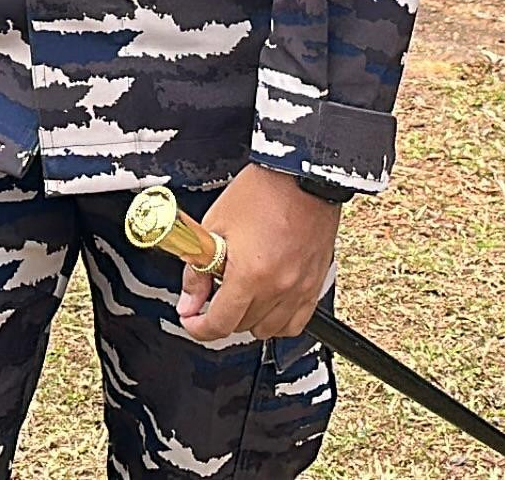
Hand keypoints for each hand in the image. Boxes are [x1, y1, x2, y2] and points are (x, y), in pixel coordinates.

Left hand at [176, 166, 340, 343]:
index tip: (191, 318)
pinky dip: (278, 320)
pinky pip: (296, 323)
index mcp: (250, 275)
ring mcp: (300, 289)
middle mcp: (279, 288)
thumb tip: (188, 302)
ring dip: (249, 319)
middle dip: (221, 315)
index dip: (197, 327)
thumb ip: (197, 271)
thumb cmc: (260, 192)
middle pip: (241, 327)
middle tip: (213, 292)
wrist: (301, 174)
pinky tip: (267, 301)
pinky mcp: (315, 284)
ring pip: (268, 330)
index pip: (219, 324)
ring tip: (241, 293)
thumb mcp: (215, 226)